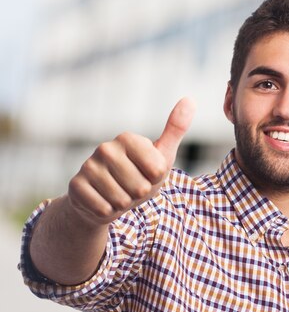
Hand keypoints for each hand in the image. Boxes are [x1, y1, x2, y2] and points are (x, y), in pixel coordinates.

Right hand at [67, 97, 195, 225]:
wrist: (106, 198)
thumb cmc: (140, 176)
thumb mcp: (162, 156)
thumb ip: (175, 130)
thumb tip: (189, 100)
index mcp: (127, 138)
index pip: (157, 170)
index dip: (156, 179)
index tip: (147, 173)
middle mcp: (105, 148)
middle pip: (141, 188)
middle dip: (140, 194)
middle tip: (131, 187)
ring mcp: (88, 166)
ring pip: (122, 200)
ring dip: (124, 204)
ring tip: (118, 193)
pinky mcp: (76, 186)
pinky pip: (104, 209)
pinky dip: (107, 211)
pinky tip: (103, 201)